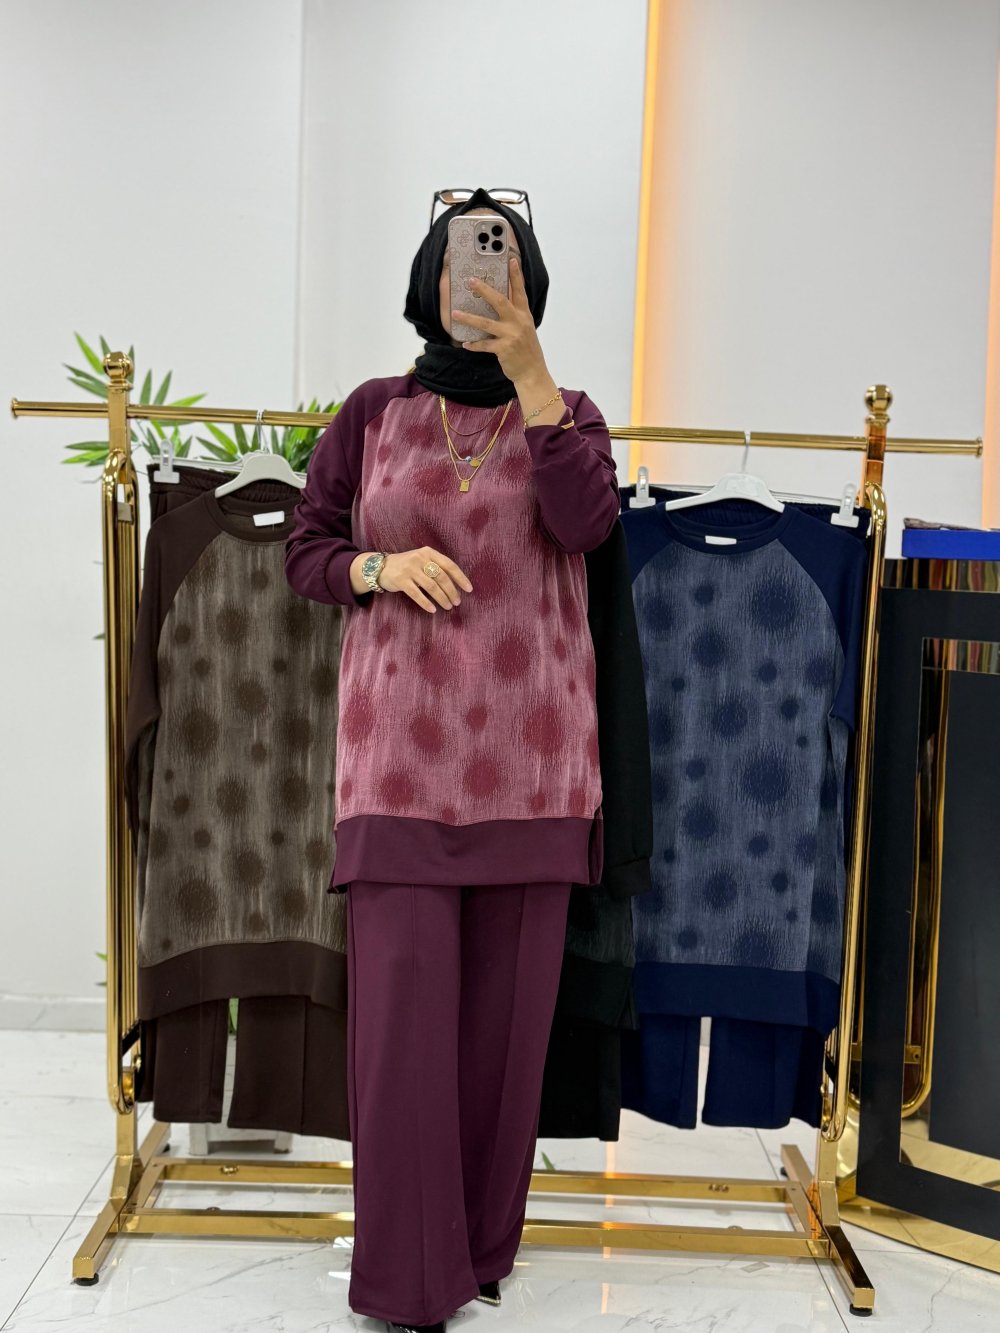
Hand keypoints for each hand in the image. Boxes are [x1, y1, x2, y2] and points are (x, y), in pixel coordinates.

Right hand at [371, 546, 472, 613]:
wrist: (381, 567)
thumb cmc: (407, 565)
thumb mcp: (422, 559)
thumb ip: (436, 566)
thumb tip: (456, 584)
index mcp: (428, 552)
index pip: (449, 565)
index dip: (460, 578)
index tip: (469, 589)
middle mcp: (420, 558)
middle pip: (441, 577)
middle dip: (452, 591)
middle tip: (457, 602)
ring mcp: (410, 569)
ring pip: (431, 586)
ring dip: (442, 598)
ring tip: (448, 607)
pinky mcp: (401, 580)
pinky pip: (416, 594)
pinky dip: (426, 603)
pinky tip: (433, 610)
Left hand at [453, 256, 546, 385]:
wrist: (532, 371)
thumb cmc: (526, 349)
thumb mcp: (525, 328)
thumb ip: (514, 314)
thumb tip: (497, 301)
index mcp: (524, 314)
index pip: (520, 291)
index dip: (516, 275)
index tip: (511, 260)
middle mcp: (518, 322)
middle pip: (499, 301)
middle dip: (484, 290)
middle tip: (470, 280)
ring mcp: (511, 336)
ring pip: (486, 323)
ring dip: (469, 318)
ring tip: (456, 313)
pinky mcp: (504, 349)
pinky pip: (484, 345)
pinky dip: (474, 345)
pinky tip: (465, 343)